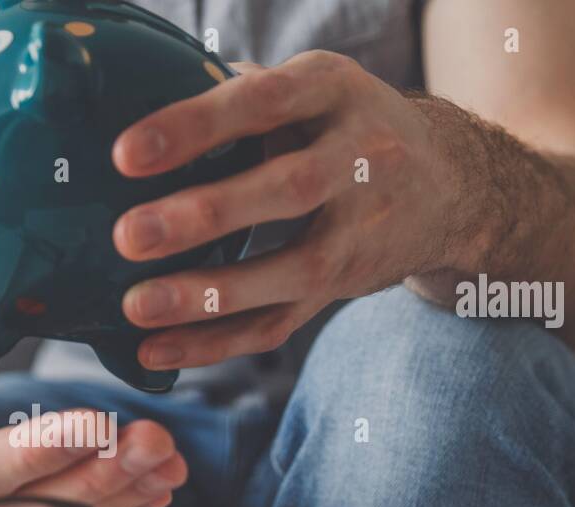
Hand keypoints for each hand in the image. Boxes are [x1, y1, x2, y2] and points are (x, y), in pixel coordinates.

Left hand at [112, 52, 456, 370]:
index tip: (126, 155)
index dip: (197, 126)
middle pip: (289, 189)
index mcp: (337, 91)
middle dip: (205, 216)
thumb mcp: (310, 88)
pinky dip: (217, 343)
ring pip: (292, 270)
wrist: (448, 185)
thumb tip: (140, 105)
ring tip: (137, 306)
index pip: (266, 101)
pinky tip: (157, 350)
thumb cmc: (341, 125)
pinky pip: (280, 324)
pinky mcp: (343, 286)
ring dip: (210, 295)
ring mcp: (359, 229)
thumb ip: (239, 95)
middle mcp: (361, 158)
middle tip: (129, 236)